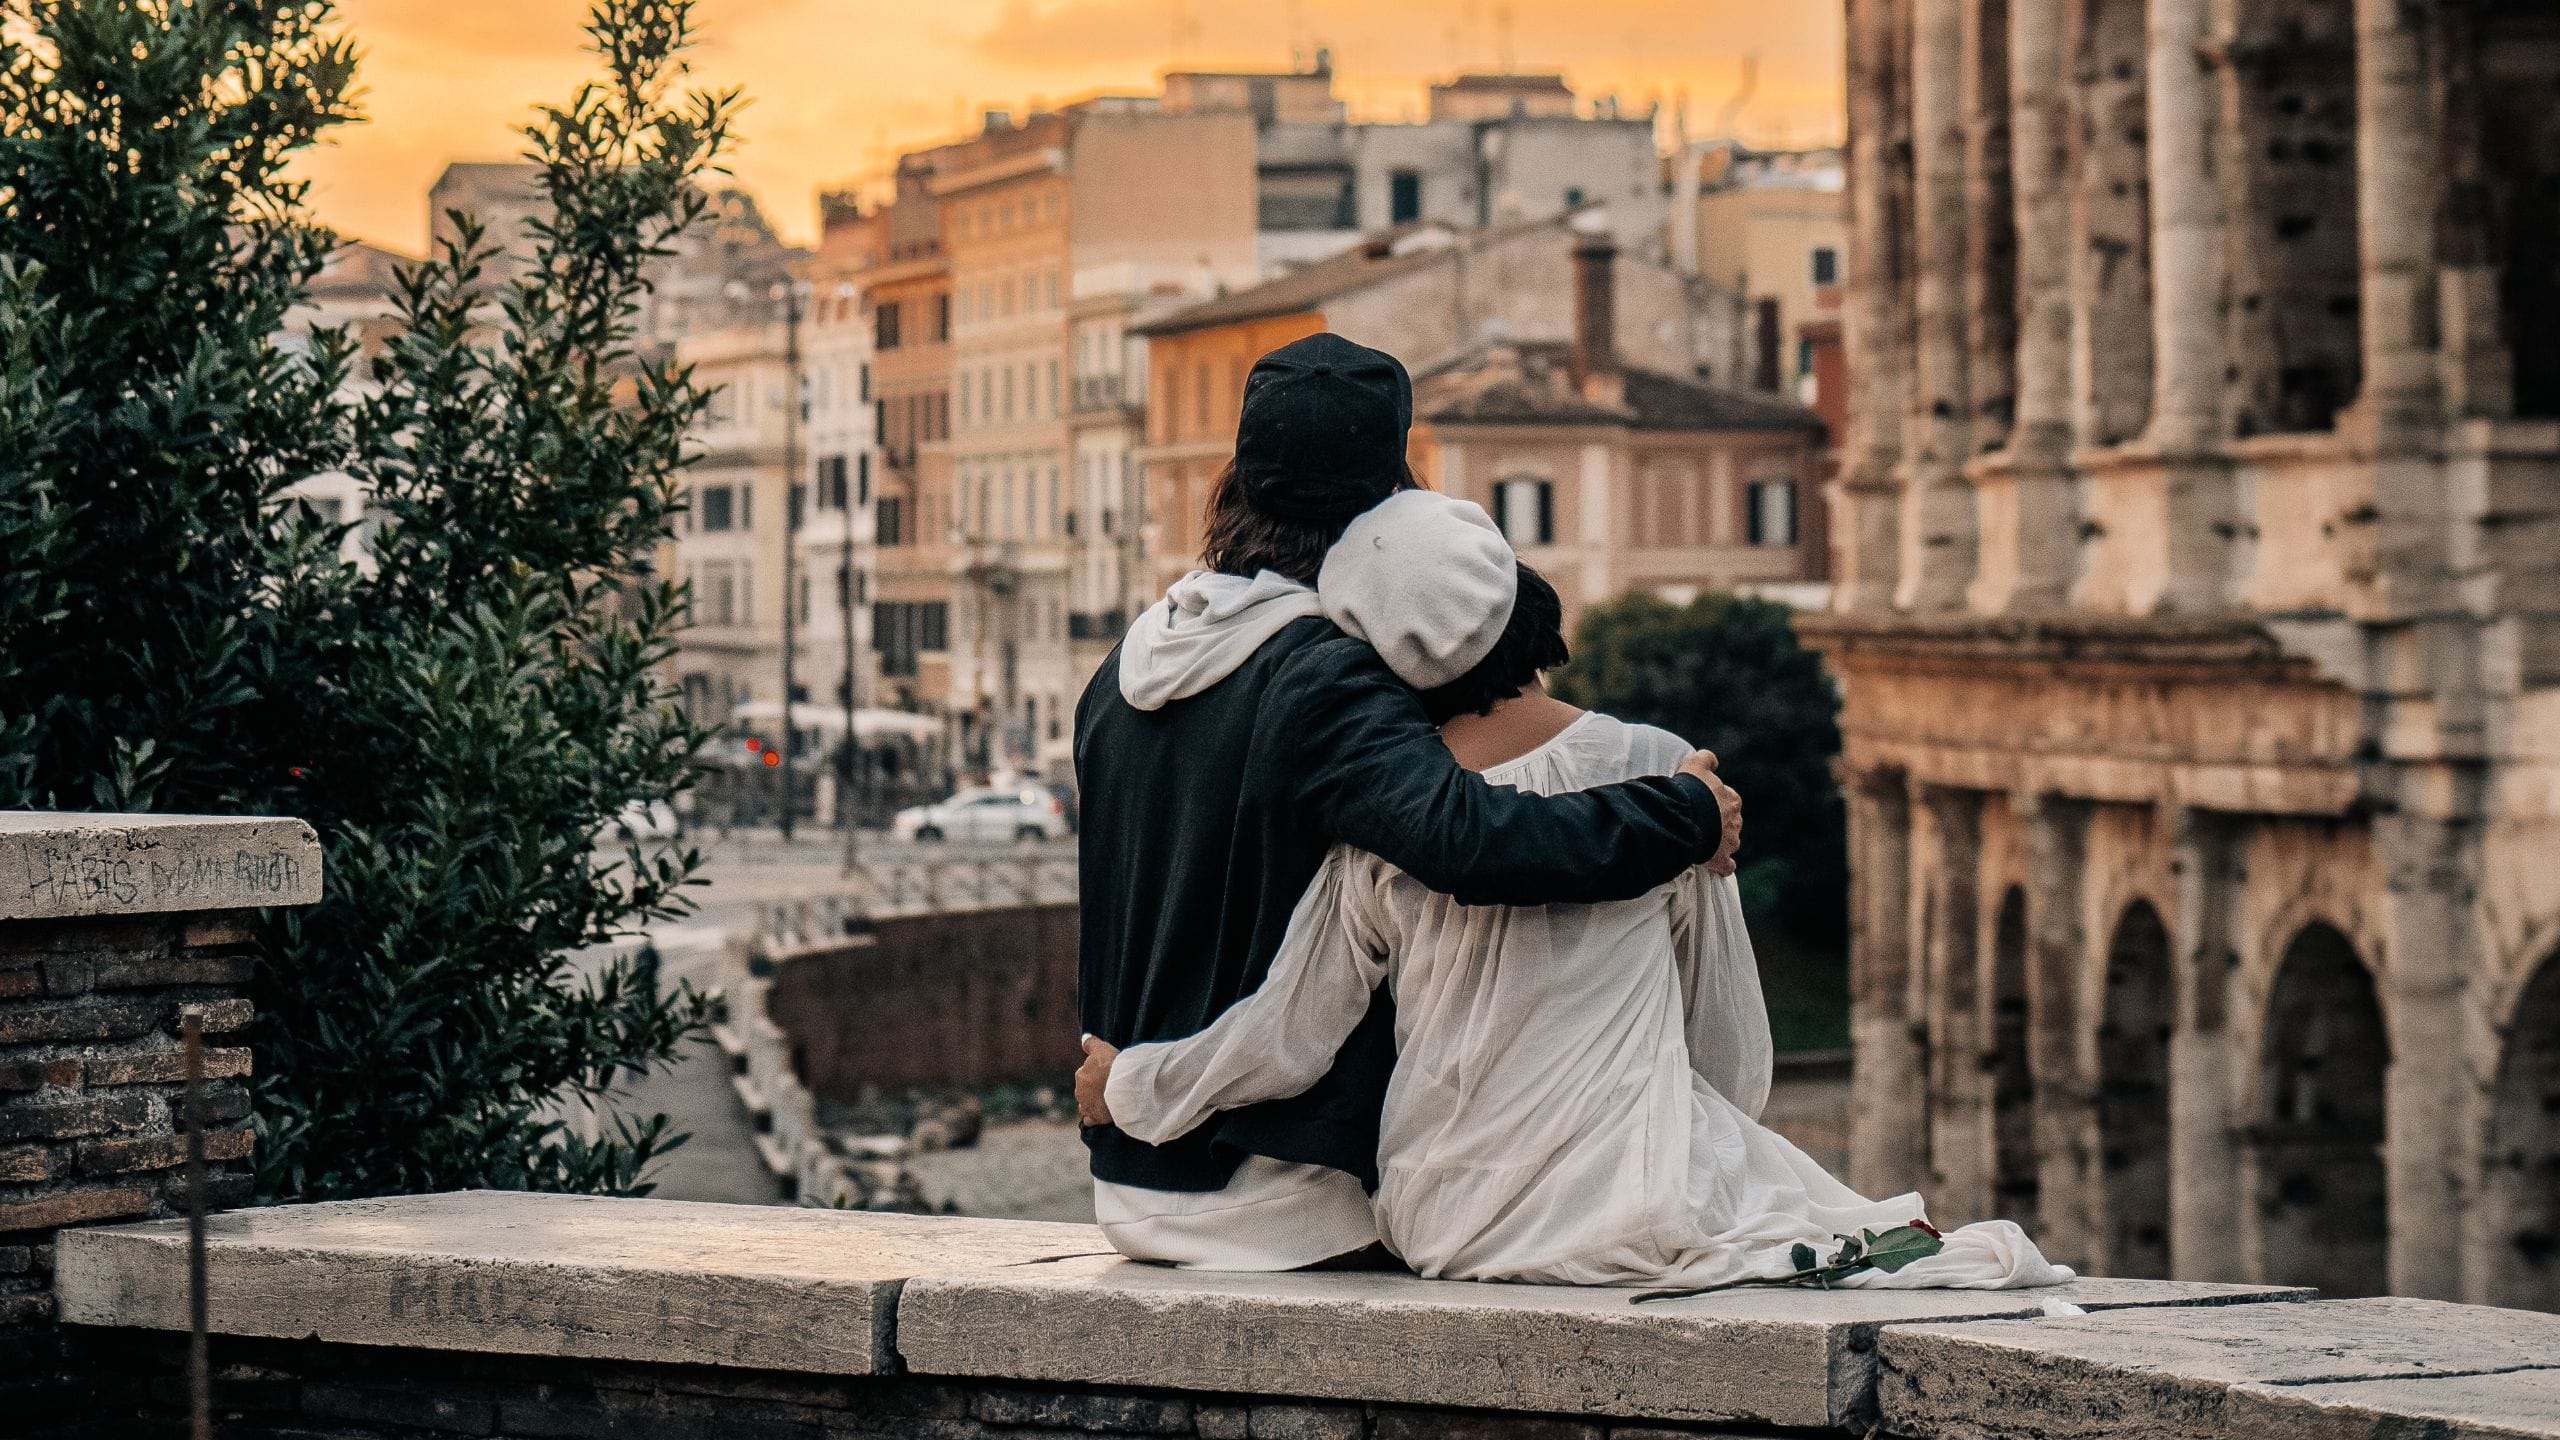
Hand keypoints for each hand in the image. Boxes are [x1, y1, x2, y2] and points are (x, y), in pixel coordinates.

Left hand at [1075, 1035, 1118, 1127]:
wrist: (1123, 1086)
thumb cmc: (1113, 1065)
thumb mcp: (1102, 1048)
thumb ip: (1091, 1043)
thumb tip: (1084, 1037)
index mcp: (1081, 1074)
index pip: (1085, 1074)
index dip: (1096, 1074)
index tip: (1106, 1074)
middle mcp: (1080, 1091)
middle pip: (1084, 1090)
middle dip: (1093, 1089)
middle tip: (1108, 1087)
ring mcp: (1086, 1105)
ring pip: (1085, 1104)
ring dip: (1092, 1103)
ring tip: (1105, 1101)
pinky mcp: (1094, 1118)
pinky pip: (1090, 1120)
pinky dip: (1093, 1118)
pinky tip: (1100, 1115)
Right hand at [1674, 750, 1741, 876]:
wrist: (1686, 816)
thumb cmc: (1691, 791)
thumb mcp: (1695, 765)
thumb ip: (1706, 759)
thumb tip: (1712, 759)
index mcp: (1732, 799)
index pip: (1728, 800)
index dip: (1714, 802)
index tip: (1702, 804)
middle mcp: (1735, 820)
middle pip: (1729, 822)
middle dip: (1719, 824)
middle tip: (1700, 824)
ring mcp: (1730, 841)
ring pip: (1729, 843)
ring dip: (1720, 844)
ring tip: (1702, 844)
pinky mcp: (1721, 859)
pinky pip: (1726, 865)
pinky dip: (1722, 866)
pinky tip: (1715, 866)